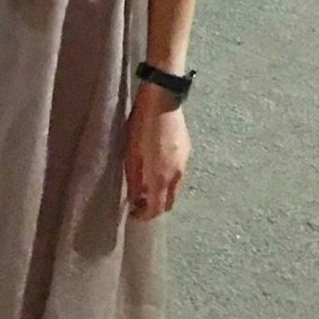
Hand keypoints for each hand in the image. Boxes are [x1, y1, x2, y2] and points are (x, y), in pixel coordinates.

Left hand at [124, 82, 191, 221]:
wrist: (162, 102)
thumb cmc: (141, 128)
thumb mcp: (130, 155)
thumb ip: (133, 180)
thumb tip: (134, 198)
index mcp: (160, 178)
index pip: (156, 209)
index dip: (144, 215)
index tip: (133, 214)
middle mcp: (176, 176)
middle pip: (169, 203)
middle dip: (155, 207)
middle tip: (139, 202)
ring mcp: (184, 164)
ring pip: (175, 190)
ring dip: (162, 194)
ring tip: (146, 186)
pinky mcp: (187, 153)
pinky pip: (178, 176)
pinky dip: (168, 181)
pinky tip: (157, 170)